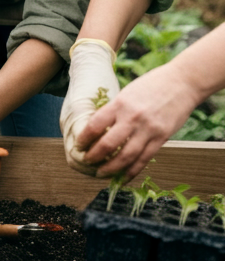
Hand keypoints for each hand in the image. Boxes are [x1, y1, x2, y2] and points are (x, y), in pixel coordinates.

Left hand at [76, 63, 199, 180]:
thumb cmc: (151, 85)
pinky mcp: (162, 138)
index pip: (95, 125)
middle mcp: (132, 118)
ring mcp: (148, 130)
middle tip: (86, 161)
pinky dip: (132, 171)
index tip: (78, 146)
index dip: (84, 139)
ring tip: (100, 173)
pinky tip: (122, 177)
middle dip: (94, 156)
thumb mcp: (127, 93)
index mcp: (120, 104)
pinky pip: (144, 159)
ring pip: (126, 156)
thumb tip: (98, 128)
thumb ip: (115, 110)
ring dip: (111, 168)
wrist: (182, 82)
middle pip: (108, 144)